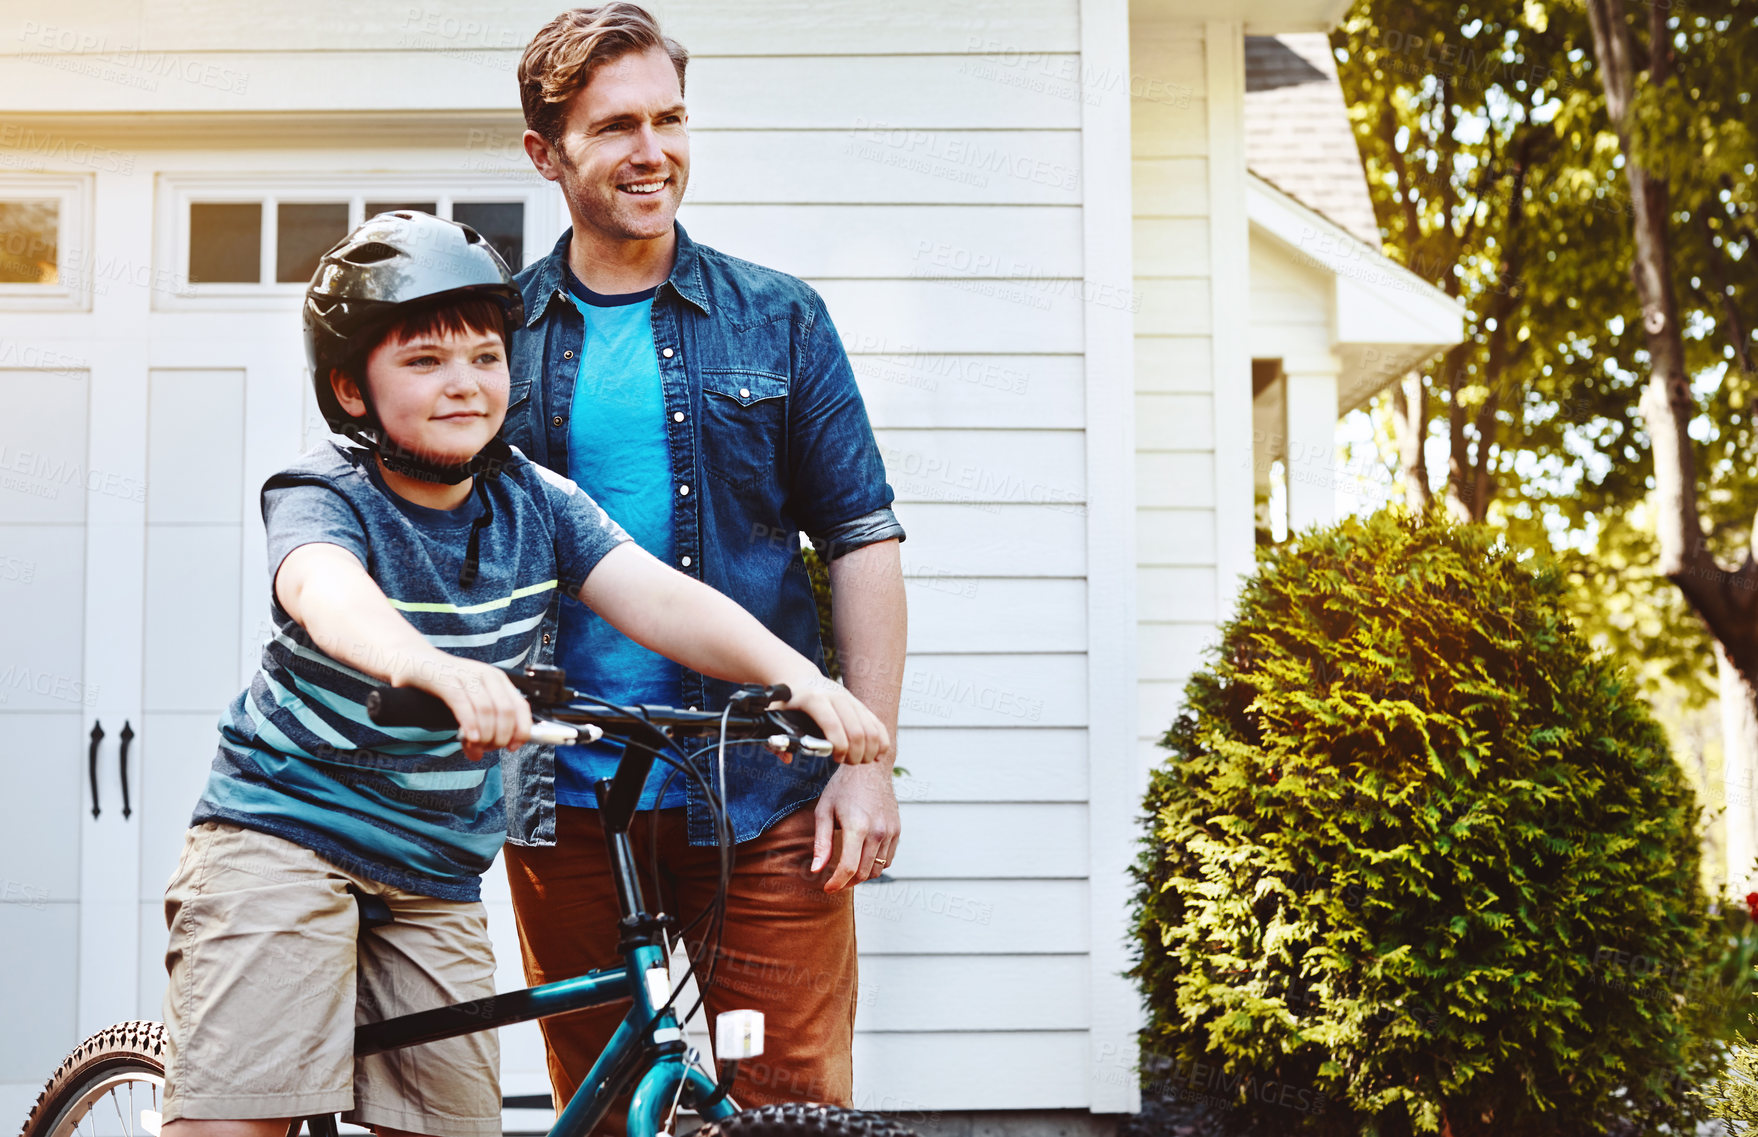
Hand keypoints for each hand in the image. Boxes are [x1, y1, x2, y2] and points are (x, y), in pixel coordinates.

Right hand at [397, 653, 530, 760]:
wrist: (414, 661)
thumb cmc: (444, 684)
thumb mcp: (472, 701)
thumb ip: (484, 723)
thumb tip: (489, 750)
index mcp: (498, 680)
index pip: (521, 707)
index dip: (521, 731)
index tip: (512, 748)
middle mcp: (486, 675)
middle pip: (505, 712)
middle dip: (499, 738)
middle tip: (485, 749)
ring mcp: (466, 675)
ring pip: (487, 710)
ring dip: (484, 736)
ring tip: (474, 747)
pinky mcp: (445, 679)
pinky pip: (463, 703)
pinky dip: (469, 723)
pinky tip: (469, 737)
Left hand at [780, 676, 889, 765]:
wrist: (800, 678)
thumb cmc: (787, 701)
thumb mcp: (776, 714)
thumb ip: (776, 737)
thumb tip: (786, 757)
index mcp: (814, 699)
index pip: (832, 724)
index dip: (838, 746)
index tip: (835, 757)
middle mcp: (835, 696)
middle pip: (856, 730)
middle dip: (855, 753)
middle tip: (847, 762)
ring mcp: (850, 699)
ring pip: (871, 727)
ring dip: (869, 750)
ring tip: (860, 761)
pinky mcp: (859, 704)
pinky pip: (877, 723)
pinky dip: (881, 741)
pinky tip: (877, 755)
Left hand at [812, 762, 900, 890]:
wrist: (870, 768)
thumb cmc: (843, 787)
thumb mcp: (824, 811)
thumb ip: (821, 843)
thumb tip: (816, 869)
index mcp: (857, 826)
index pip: (848, 868)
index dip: (836, 883)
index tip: (827, 888)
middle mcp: (877, 831)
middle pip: (863, 873)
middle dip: (847, 882)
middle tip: (834, 881)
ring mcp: (890, 832)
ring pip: (877, 869)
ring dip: (862, 876)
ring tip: (847, 871)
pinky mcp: (897, 831)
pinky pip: (888, 859)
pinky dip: (875, 865)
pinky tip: (862, 858)